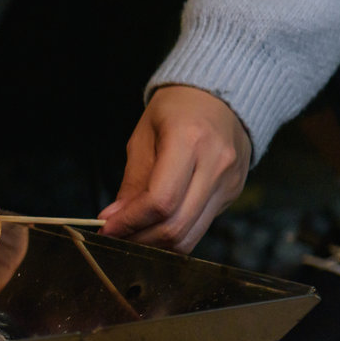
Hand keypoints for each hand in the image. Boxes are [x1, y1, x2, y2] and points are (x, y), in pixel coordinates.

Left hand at [99, 85, 252, 252]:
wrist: (221, 97)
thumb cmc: (176, 110)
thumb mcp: (143, 137)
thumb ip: (131, 182)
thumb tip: (113, 219)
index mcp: (190, 140)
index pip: (160, 201)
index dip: (130, 222)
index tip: (107, 228)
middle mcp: (216, 164)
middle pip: (176, 226)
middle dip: (140, 239)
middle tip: (117, 236)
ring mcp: (229, 182)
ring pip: (190, 236)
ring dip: (156, 243)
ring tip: (133, 234)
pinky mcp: (232, 194)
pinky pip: (199, 228)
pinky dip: (173, 234)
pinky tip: (155, 225)